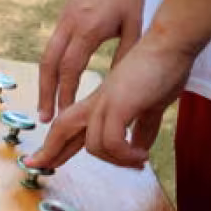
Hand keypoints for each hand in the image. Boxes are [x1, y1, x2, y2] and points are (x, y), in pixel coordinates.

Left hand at [27, 30, 193, 172]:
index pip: (72, 124)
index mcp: (103, 100)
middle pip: (64, 127)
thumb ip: (143, 127)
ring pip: (93, 144)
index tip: (45, 160)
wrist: (171, 44)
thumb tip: (139, 149)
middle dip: (51, 150)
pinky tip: (141, 156)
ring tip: (137, 162)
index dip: (57, 144)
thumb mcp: (151, 106)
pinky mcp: (119, 104)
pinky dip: (124, 155)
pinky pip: (111, 142)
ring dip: (115, 161)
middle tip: (39, 165)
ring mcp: (107, 101)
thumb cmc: (163, 69)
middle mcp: (99, 101)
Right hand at [37, 0, 148, 121]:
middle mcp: (70, 21)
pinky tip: (59, 76)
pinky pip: (55, 41)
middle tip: (44, 118)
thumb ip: (127, 55)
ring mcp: (66, 14)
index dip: (65, 95)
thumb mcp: (138, 24)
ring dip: (46, 79)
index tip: (64, 116)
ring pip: (47, 52)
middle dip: (45, 92)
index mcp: (88, 27)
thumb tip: (119, 86)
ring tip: (48, 102)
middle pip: (48, 63)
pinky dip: (53, 63)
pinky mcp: (68, 9)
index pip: (69, 69)